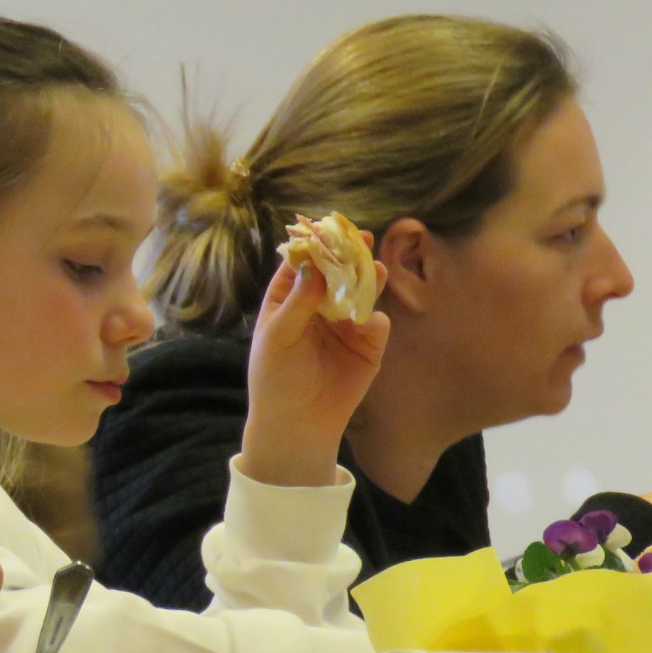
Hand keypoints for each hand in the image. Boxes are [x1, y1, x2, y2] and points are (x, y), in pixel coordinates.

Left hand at [242, 250, 389, 486]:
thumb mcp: (278, 335)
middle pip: (337, 274)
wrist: (297, 422)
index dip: (316, 246)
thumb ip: (298, 302)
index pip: (303, 264)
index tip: (329, 230)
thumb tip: (314, 267)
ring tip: (376, 269)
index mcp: (289, 299)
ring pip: (360, 295)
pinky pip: (375, 326)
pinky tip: (370, 320)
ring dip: (369, 281)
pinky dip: (375, 321)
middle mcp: (318, 306)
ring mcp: (344, 325)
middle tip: (364, 238)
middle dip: (349, 256)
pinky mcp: (367, 347)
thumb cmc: (275, 376)